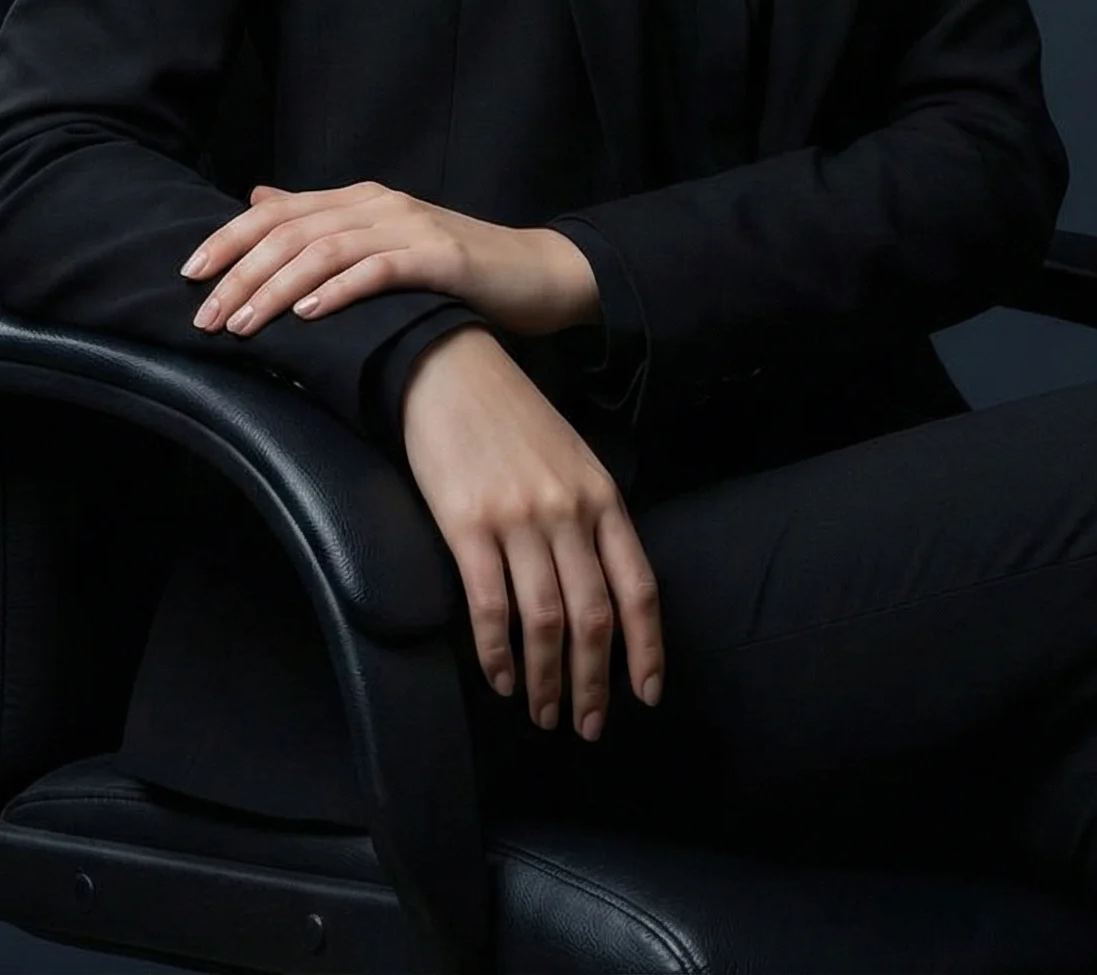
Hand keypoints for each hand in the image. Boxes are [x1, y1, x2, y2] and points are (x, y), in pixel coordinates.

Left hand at [180, 182, 589, 340]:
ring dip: (277, 288)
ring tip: (244, 324)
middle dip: (241, 274)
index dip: (229, 240)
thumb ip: (322, 222)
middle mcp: (379, 204)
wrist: (536, 274)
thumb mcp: (382, 239)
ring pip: (325, 250)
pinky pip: (378, 270)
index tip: (189, 275)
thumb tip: (258, 200)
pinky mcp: (440, 257)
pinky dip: (339, 290)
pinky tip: (310, 314)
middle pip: (292, 231)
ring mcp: (410, 227)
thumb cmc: (454, 268)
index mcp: (361, 199)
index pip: (277, 212)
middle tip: (206, 316)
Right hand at [400, 325, 664, 741]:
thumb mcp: (573, 459)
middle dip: (595, 683)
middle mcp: (569, 512)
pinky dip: (496, 654)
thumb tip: (604, 588)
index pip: (638, 588)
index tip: (646, 695)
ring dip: (546, 680)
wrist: (450, 369)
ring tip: (543, 714)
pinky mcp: (467, 525)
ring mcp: (519, 519)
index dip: (646, 649)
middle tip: (588, 727)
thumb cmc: (512, 417)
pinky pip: (490, 607)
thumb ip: (593, 517)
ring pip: (545, 622)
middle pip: (594, 617)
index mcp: (602, 496)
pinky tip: (499, 679)